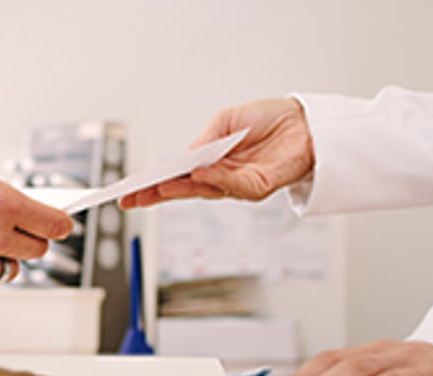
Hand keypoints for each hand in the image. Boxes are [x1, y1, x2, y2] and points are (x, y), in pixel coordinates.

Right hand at [0, 157, 73, 293]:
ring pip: (9, 270)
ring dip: (0, 258)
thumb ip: (4, 200)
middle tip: (15, 232)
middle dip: (29, 241)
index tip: (61, 226)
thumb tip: (25, 215)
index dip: (60, 225)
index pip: (55, 225)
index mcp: (4, 205)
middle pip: (37, 251)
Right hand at [119, 97, 314, 208]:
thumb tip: (183, 159)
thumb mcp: (226, 122)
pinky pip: (235, 186)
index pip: (177, 177)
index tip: (128, 192)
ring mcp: (240, 185)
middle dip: (156, 195)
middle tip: (132, 200)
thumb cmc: (268, 119)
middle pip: (184, 190)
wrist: (305, 120)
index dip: (153, 185)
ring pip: (205, 190)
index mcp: (212, 162)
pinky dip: (216, 180)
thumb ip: (204, 142)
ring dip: (181, 188)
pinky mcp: (260, 186)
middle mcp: (223, 178)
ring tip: (159, 185)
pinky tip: (200, 173)